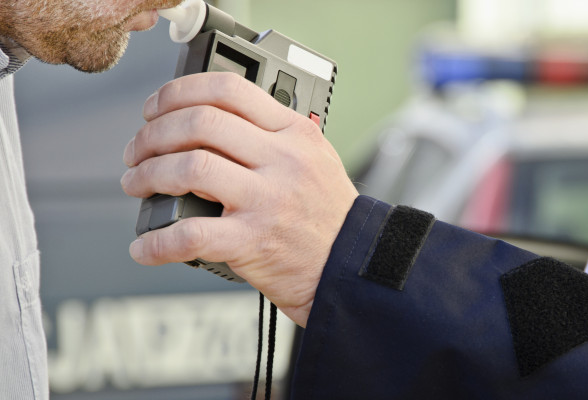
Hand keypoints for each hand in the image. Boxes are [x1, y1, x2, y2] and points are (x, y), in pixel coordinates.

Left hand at [121, 72, 358, 326]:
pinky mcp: (253, 241)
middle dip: (153, 133)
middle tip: (138, 150)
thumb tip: (204, 122)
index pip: (229, 91)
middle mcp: (282, 160)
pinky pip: (190, 235)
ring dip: (148, 174)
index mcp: (295, 133)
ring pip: (189, 169)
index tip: (157, 107)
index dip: (180, 92)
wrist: (351, 265)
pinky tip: (145, 247)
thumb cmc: (328, 215)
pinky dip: (157, 242)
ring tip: (137, 183)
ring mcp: (268, 200)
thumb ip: (271, 135)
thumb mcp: (314, 158)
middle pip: (200, 123)